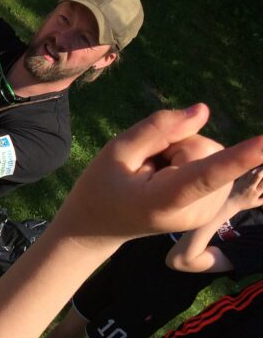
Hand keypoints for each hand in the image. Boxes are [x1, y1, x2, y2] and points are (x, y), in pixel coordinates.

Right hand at [53, 104, 262, 244]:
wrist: (96, 227)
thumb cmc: (101, 188)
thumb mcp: (116, 151)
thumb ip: (157, 128)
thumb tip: (203, 110)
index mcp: (164, 201)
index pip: (206, 175)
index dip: (240, 158)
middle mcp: (196, 211)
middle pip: (205, 150)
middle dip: (177, 146)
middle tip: (143, 167)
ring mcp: (208, 211)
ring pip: (211, 154)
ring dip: (182, 154)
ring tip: (151, 175)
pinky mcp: (214, 205)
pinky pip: (212, 162)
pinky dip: (188, 163)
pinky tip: (164, 179)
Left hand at [227, 166, 262, 211]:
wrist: (229, 203)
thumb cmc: (244, 204)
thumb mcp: (256, 203)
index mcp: (256, 193)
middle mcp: (250, 187)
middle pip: (258, 176)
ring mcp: (243, 183)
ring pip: (252, 173)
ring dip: (258, 168)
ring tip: (262, 166)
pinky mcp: (238, 181)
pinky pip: (246, 173)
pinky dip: (251, 169)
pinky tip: (254, 166)